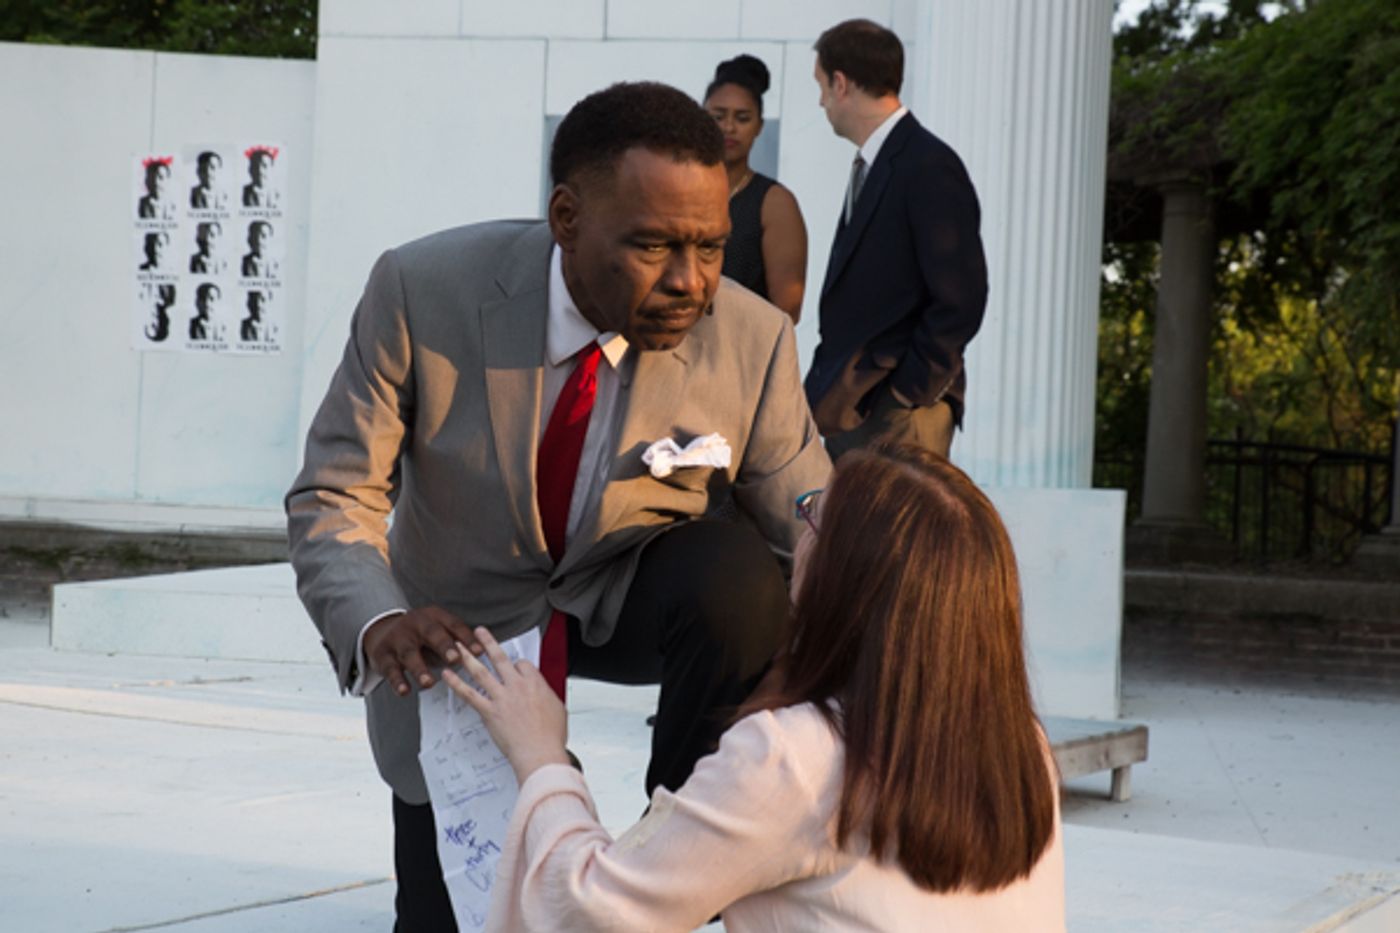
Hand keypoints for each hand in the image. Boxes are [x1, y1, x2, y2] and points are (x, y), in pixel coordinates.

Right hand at [364, 606, 482, 696]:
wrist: (383, 630)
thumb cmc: (422, 635)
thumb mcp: (439, 630)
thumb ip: (458, 641)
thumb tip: (488, 655)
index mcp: (434, 616)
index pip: (454, 625)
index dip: (467, 638)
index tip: (480, 652)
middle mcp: (416, 624)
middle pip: (431, 633)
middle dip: (444, 645)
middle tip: (456, 659)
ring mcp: (397, 638)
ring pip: (409, 652)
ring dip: (419, 668)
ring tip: (429, 682)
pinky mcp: (383, 654)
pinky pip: (390, 668)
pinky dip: (397, 681)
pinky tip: (404, 691)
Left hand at [441, 627, 569, 782]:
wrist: (540, 753)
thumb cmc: (550, 736)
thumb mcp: (558, 709)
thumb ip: (547, 697)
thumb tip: (544, 696)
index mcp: (536, 683)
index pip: (522, 664)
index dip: (516, 664)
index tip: (513, 668)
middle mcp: (517, 686)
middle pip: (500, 658)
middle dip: (487, 642)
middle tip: (478, 632)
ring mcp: (501, 698)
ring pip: (481, 671)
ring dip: (468, 656)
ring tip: (458, 645)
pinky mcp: (489, 712)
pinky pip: (469, 694)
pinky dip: (457, 684)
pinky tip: (448, 675)